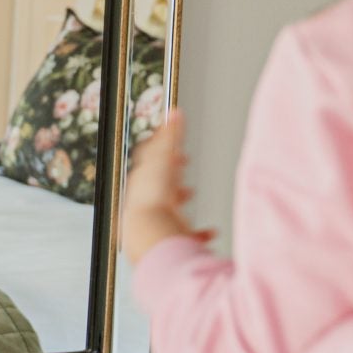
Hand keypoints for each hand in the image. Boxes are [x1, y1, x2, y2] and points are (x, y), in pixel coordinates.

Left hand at [122, 108, 213, 265]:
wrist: (149, 235)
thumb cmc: (154, 199)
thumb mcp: (164, 159)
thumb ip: (171, 136)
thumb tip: (175, 111)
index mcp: (143, 181)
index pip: (151, 162)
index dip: (164, 152)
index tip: (176, 150)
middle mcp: (146, 202)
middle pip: (158, 184)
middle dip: (171, 174)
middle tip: (181, 165)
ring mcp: (157, 221)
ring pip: (169, 208)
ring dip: (180, 199)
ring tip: (190, 193)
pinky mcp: (170, 241)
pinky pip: (185, 235)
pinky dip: (198, 232)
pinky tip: (209, 232)